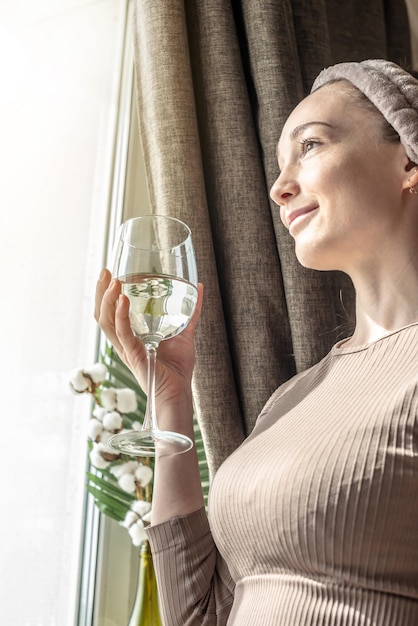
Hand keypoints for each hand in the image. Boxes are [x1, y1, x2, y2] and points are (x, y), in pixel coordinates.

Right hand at [94, 269, 202, 409]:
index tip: (110, 275)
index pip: (109, 313)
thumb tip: (200, 287)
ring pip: (106, 321)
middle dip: (100, 292)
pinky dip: (120, 315)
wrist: (178, 392)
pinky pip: (122, 332)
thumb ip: (191, 312)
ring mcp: (126, 348)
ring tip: (112, 281)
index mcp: (130, 337)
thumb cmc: (178, 368)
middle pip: (102, 314)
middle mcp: (123, 342)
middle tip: (105, 272)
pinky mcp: (134, 354)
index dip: (105, 294)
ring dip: (106, 299)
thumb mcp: (184, 332)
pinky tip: (122, 299)